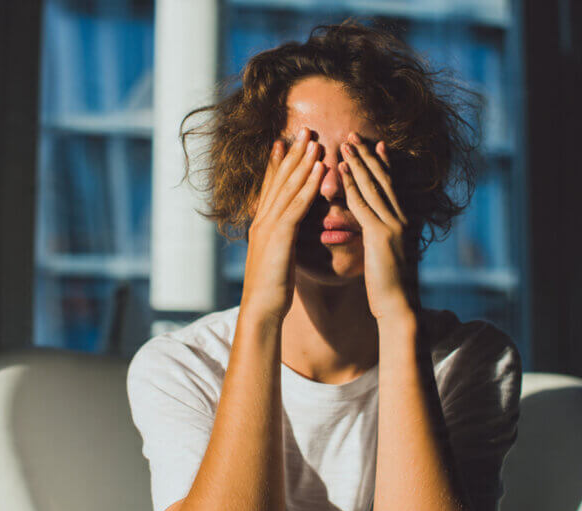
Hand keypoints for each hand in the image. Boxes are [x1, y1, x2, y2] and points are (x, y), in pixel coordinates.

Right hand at [241, 126, 324, 322]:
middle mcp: (262, 220)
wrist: (261, 309)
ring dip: (302, 162)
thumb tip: (287, 235)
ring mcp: (269, 227)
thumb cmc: (271, 290)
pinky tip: (320, 170)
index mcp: (261, 225)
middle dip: (291, 153)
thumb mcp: (277, 259)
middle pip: (278, 180)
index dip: (277, 164)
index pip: (270, 188)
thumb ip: (281, 242)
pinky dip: (308, 185)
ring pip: (287, 187)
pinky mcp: (279, 236)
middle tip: (303, 130)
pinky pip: (297, 205)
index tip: (284, 142)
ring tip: (314, 140)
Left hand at [339, 133, 418, 320]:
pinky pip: (363, 203)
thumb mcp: (387, 259)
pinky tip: (341, 169)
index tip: (376, 144)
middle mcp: (401, 219)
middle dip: (369, 155)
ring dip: (359, 162)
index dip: (383, 164)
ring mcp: (393, 225)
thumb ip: (383, 242)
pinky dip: (352, 184)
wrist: (399, 307)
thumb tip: (378, 237)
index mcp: (403, 224)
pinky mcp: (381, 235)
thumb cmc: (391, 289)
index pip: (392, 187)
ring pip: (374, 186)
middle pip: (384, 179)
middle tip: (354, 134)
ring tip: (345, 143)